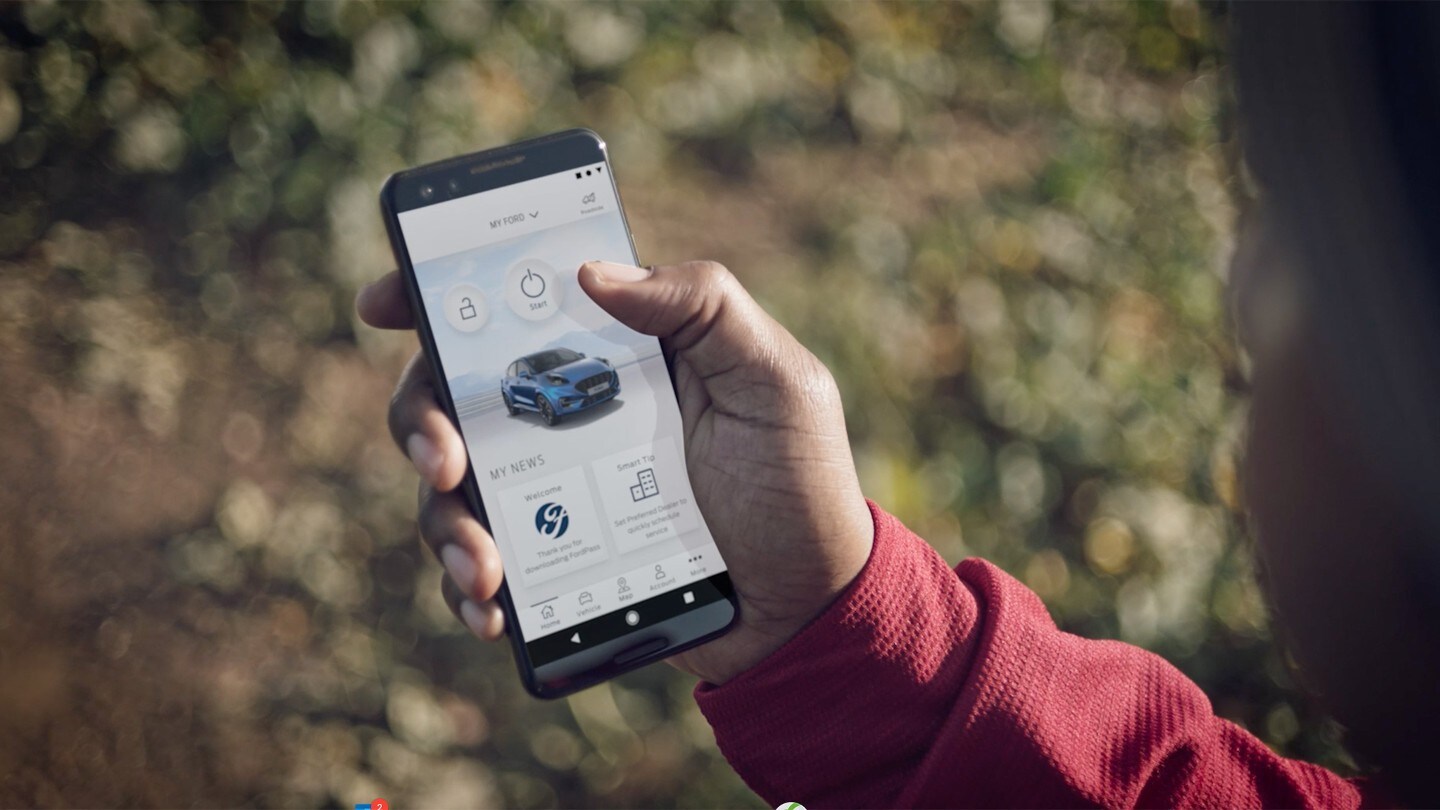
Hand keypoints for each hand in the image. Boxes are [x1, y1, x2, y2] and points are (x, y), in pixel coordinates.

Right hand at [356, 260, 873, 684]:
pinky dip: (468, 588)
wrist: (809, 604)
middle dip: (419, 421)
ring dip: (444, 522)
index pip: (510, 310)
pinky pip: (481, 570)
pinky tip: (491, 610)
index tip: (383, 305)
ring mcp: (552, 491)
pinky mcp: (552, 561)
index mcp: (611, 356)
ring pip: (451, 490)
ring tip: (483, 566)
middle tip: (443, 458)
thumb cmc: (797, 479)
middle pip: (450, 397)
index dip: (433, 296)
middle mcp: (566, 417)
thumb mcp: (773, 377)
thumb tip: (592, 272)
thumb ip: (702, 305)